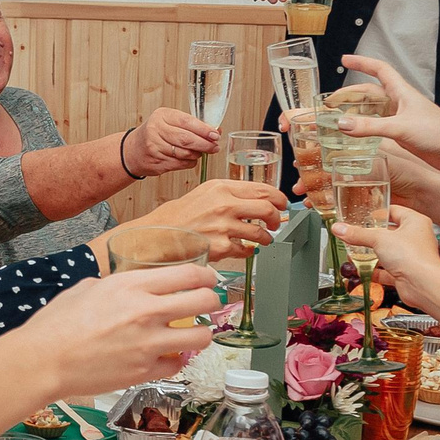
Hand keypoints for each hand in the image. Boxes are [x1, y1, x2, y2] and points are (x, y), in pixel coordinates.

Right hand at [17, 264, 220, 391]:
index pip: (189, 275)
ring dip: (201, 334)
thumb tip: (131, 289)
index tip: (209, 279)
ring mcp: (149, 343)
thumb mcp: (87, 288)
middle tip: (207, 304)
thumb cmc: (56, 323)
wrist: (43, 361)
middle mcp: (146, 311)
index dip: (206, 276)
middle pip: (204, 301)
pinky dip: (174, 360)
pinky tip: (165, 356)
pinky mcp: (145, 371)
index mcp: (131, 285)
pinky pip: (176, 364)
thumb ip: (117, 286)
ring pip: (201, 337)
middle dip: (212, 301)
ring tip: (193, 334)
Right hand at [124, 108, 218, 175]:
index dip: (204, 129)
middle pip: (187, 139)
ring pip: (185, 153)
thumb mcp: (169, 121)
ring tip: (202, 152)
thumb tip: (215, 131)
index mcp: (162, 116)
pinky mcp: (157, 162)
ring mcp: (155, 147)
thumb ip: (190, 125)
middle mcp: (156, 130)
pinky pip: (181, 164)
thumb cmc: (156, 133)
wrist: (134, 150)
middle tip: (215, 147)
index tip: (215, 134)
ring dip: (198, 154)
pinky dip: (190, 162)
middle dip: (205, 144)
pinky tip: (190, 158)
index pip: (187, 122)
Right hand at [129, 179, 286, 260]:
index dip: (278, 198)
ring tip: (264, 239)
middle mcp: (224, 205)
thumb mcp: (203, 193)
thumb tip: (255, 200)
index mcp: (221, 188)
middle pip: (267, 209)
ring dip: (266, 238)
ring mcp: (223, 227)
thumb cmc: (178, 216)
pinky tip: (244, 249)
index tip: (281, 204)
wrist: (158, 235)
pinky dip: (248, 251)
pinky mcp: (221, 247)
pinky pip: (246, 250)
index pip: (263, 189)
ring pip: (261, 233)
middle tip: (276, 223)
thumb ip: (229, 194)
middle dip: (277, 218)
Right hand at [330, 55, 439, 164]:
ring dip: (356, 112)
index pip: (379, 69)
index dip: (362, 62)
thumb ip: (369, 126)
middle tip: (331, 101)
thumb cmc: (438, 132)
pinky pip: (378, 127)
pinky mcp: (403, 134)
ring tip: (338, 118)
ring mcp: (401, 118)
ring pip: (373, 110)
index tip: (345, 59)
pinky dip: (365, 128)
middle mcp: (400, 103)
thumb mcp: (400, 127)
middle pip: (371, 92)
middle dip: (350, 94)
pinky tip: (357, 135)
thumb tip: (342, 124)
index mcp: (402, 92)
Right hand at [332, 204, 439, 309]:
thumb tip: (339, 228)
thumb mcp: (379, 239)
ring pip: (388, 253)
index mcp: (415, 222)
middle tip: (356, 233)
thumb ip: (357, 234)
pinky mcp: (406, 273)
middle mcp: (416, 238)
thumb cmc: (413, 257)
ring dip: (372, 254)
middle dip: (372, 235)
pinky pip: (387, 270)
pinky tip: (362, 270)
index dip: (378, 212)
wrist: (423, 285)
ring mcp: (411, 256)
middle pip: (389, 233)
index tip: (364, 214)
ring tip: (355, 251)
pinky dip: (374, 271)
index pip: (394, 211)